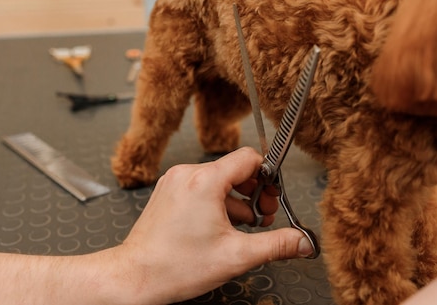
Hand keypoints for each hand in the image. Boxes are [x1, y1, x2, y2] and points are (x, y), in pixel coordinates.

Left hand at [111, 147, 313, 303]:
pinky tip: (223, 227)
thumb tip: (301, 242)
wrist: (134, 278)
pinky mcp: (168, 192)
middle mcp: (188, 174)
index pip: (249, 157)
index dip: (268, 175)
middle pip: (235, 169)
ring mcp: (175, 182)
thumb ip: (276, 245)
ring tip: (245, 226)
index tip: (273, 195)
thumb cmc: (174, 266)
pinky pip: (201, 187)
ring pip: (219, 179)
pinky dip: (217, 202)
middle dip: (255, 192)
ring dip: (237, 200)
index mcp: (205, 181)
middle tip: (264, 216)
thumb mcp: (236, 256)